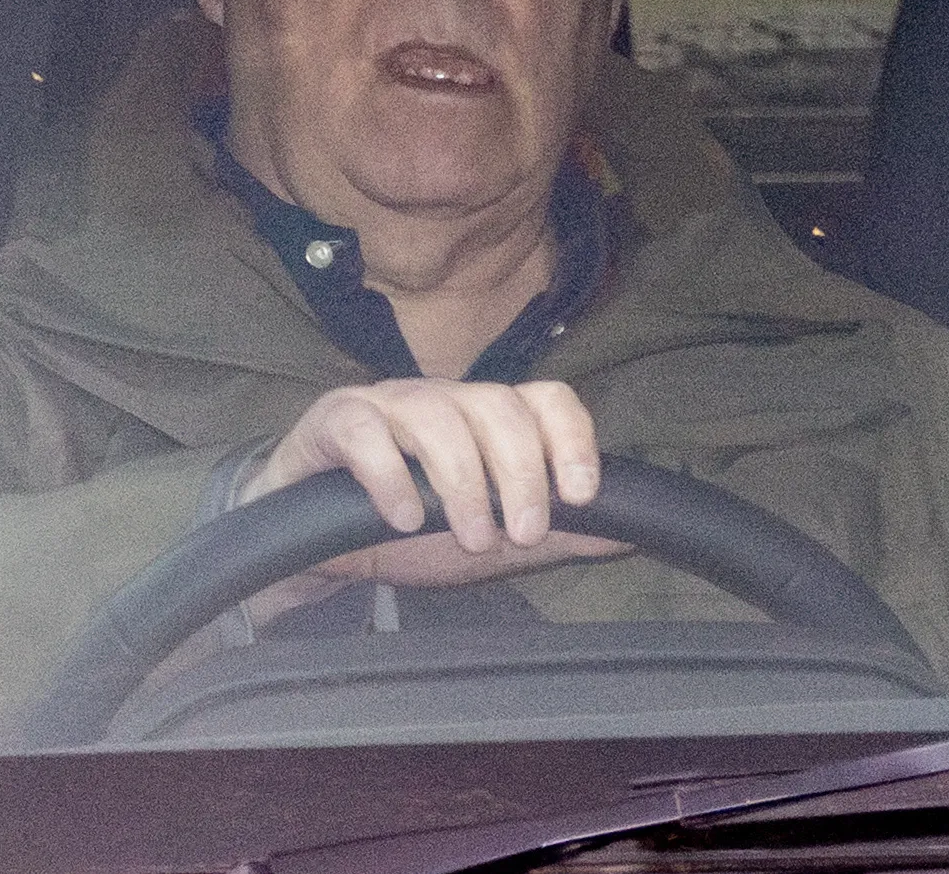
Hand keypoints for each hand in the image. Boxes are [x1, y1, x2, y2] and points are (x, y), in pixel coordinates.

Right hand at [236, 378, 629, 596]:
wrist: (316, 550)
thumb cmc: (410, 533)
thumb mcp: (494, 543)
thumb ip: (559, 537)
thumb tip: (631, 533)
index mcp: (486, 419)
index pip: (544, 398)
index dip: (571, 439)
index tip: (579, 495)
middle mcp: (443, 401)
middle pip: (498, 406)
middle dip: (520, 474)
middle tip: (520, 535)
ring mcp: (386, 404)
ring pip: (438, 417)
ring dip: (463, 483)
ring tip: (470, 536)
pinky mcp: (333, 422)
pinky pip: (365, 432)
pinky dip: (390, 478)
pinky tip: (403, 519)